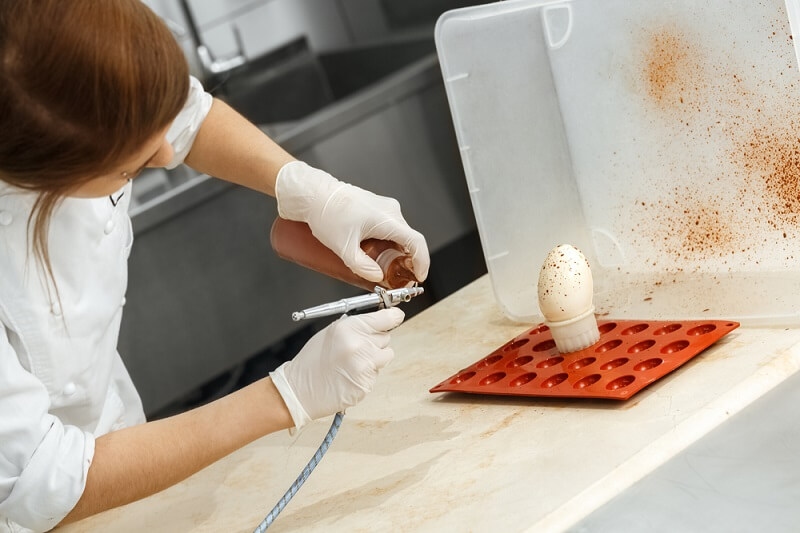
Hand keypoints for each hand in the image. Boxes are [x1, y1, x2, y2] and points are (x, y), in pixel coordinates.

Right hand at [269, 307, 404, 428]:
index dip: (393, 317)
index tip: (396, 317)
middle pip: (386, 337)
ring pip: (386, 356)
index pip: (386, 318)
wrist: (300, 390)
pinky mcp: (366, 384)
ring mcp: (364, 367)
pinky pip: (377, 374)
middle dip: (376, 341)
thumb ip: (356, 326)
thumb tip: (378, 320)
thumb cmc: (313, 360)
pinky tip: (350, 375)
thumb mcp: (330, 332)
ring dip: (375, 358)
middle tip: (357, 348)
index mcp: (349, 328)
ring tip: (353, 363)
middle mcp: (359, 346)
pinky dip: (367, 374)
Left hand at [275, 161, 429, 282]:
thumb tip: (377, 277)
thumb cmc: (327, 212)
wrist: (314, 194)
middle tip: (399, 277)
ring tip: (385, 266)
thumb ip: (362, 266)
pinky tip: (377, 252)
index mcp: (387, 219)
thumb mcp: (343, 247)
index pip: (416, 242)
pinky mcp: (377, 208)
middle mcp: (390, 211)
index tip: (419, 275)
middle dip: (408, 261)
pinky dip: (389, 242)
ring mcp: (385, 207)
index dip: (422, 262)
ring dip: (397, 251)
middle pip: (409, 240)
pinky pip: (391, 228)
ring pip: (400, 234)